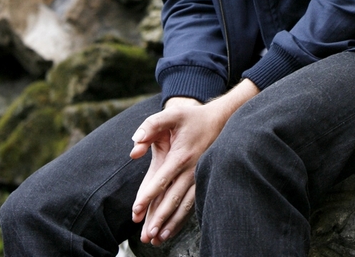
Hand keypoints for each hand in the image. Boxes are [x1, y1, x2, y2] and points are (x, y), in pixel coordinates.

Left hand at [130, 80, 258, 244]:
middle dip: (158, 218)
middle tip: (146, 236)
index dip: (148, 197)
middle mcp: (191, 169)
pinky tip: (172, 230)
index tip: (136, 212)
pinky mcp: (202, 181)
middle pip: (173, 198)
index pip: (162, 180)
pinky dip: (181, 218)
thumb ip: (150, 127)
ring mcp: (198, 177)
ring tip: (157, 238)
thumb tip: (134, 148)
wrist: (219, 120)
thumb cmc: (192, 117)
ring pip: (183, 205)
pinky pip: (191, 203)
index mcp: (181, 155)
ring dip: (171, 223)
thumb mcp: (171, 115)